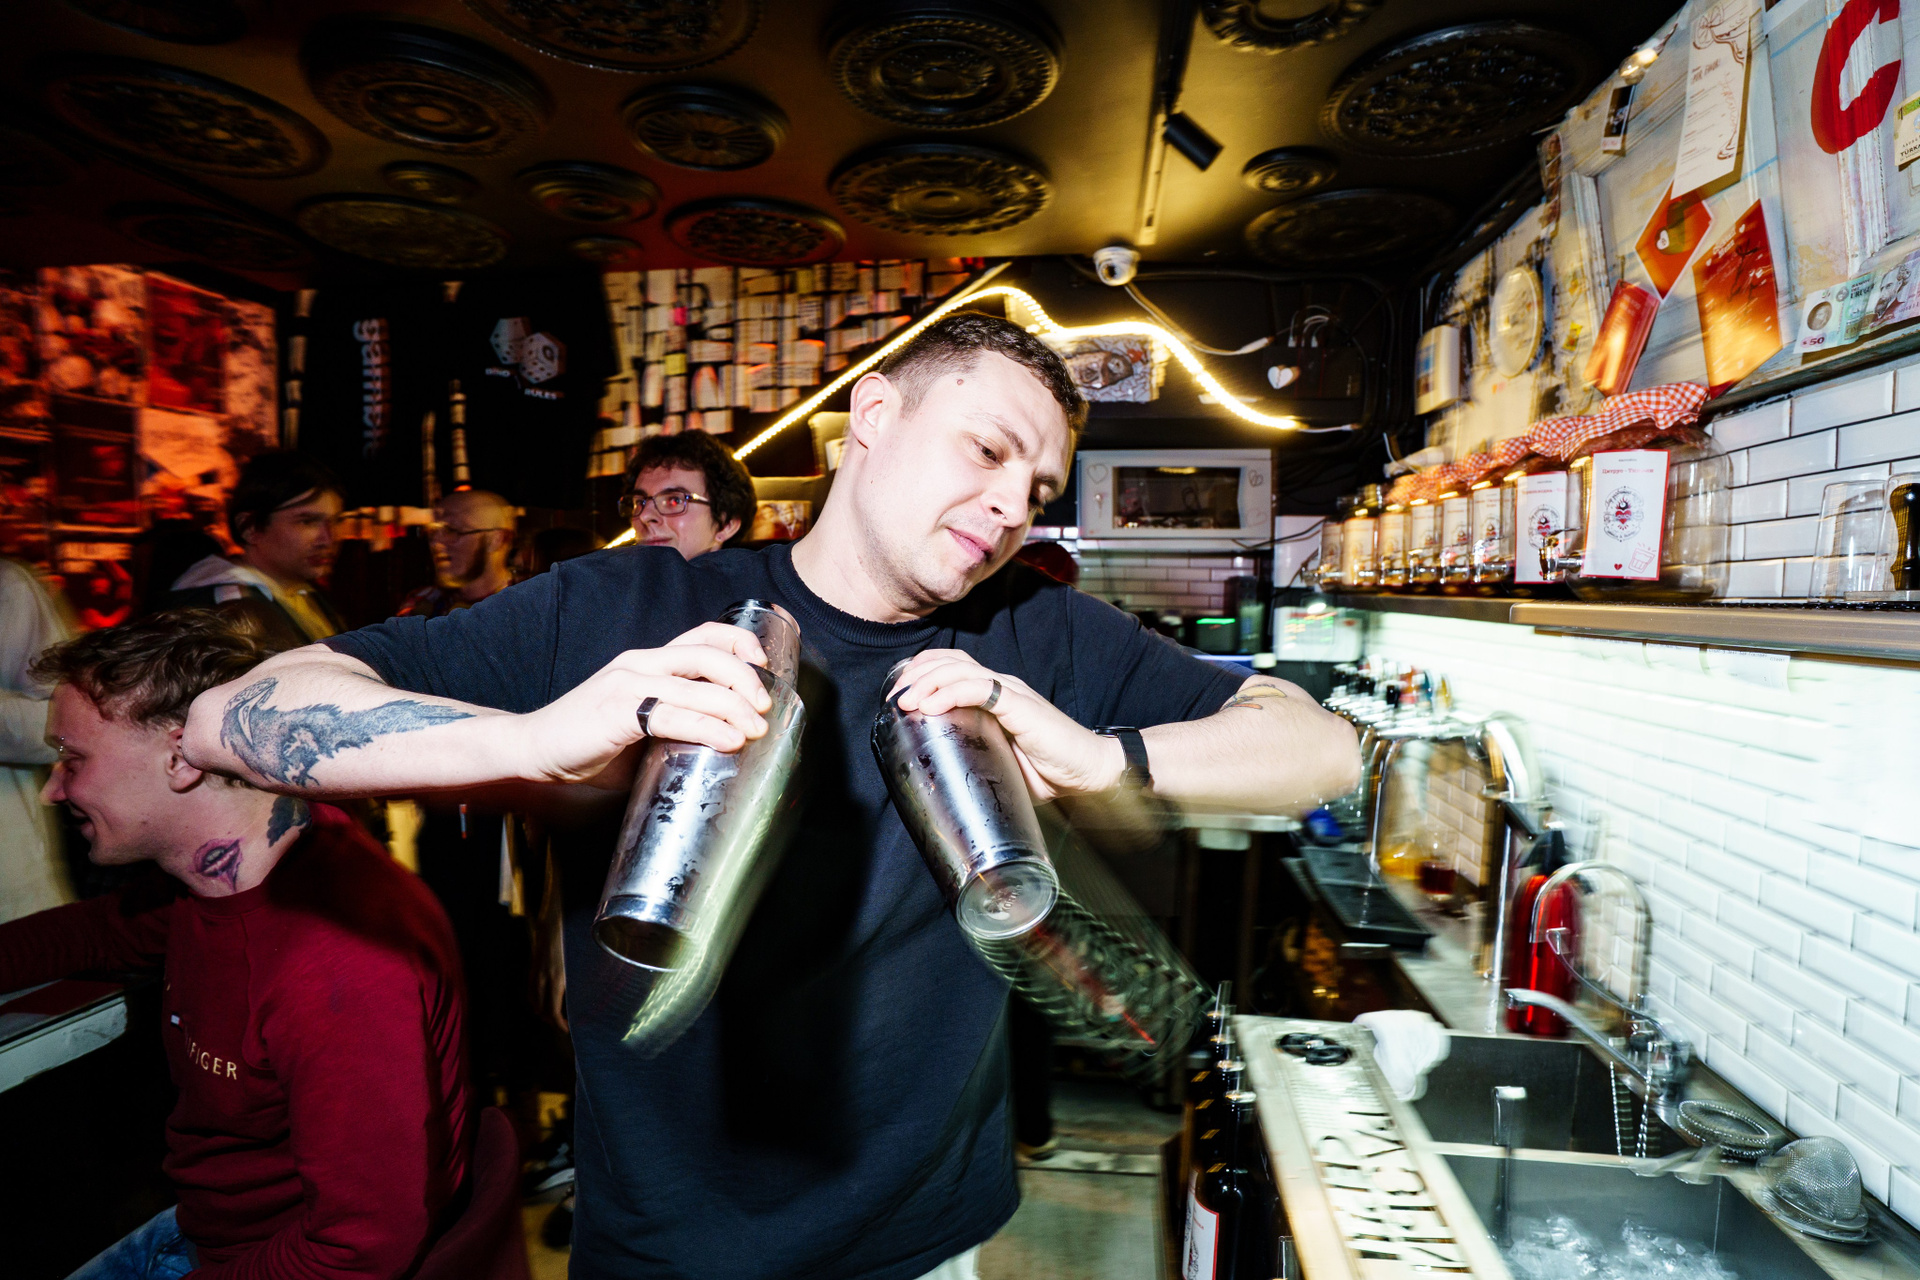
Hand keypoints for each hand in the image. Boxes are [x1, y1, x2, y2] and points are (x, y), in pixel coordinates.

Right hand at [516, 622, 773, 782]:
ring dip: (735, 706)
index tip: (765, 666)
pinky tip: (729, 740)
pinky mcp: (617, 711)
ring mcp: (628, 684)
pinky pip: (673, 714)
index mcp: (647, 662)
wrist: (533, 751)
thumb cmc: (589, 743)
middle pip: (708, 654)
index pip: (702, 635)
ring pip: (697, 683)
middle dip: (746, 677)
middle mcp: (640, 663)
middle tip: (766, 707)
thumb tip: (722, 744)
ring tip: (756, 729)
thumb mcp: (640, 726)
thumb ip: (674, 725)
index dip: (739, 642)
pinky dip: (708, 727)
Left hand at [889, 650, 1122, 802]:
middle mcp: (1003, 686)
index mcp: (997, 695)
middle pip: (951, 661)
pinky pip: (981, 689)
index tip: (898, 694)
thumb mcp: (1000, 762)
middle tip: (894, 697)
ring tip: (905, 700)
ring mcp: (1013, 693)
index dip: (923, 672)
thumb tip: (939, 776)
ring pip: (960, 670)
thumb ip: (976, 757)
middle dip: (917, 674)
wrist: (1090, 773)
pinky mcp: (1022, 706)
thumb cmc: (1048, 770)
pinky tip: (930, 706)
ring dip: (927, 682)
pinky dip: (951, 693)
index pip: (954, 666)